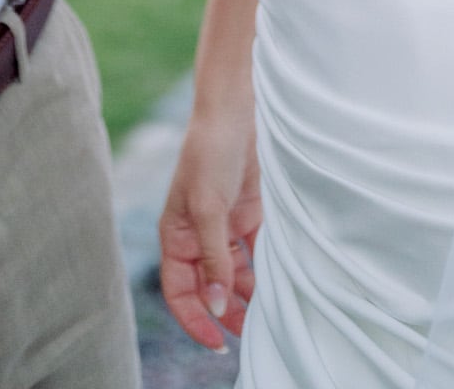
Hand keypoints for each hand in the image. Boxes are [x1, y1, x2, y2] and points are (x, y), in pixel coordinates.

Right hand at [159, 109, 260, 350]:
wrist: (238, 111)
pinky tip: (276, 281)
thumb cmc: (210, 152)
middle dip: (225, 312)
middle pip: (208, 288)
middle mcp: (198, 236)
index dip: (195, 319)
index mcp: (176, 235)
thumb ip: (213, 258)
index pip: (179, 290)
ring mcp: (223, 226)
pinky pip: (254, 253)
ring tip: (266, 312)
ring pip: (233, 275)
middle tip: (250, 334)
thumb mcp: (208, 208)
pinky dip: (263, 268)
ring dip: (247, 294)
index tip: (217, 342)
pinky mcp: (248, 216)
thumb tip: (216, 304)